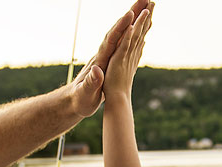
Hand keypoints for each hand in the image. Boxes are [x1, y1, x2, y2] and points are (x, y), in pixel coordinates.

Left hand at [69, 0, 152, 116]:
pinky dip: (133, 30)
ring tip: (147, 5)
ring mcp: (107, 54)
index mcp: (100, 59)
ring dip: (135, 17)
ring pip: (123, 31)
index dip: (121, 27)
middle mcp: (104, 52)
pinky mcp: (110, 58)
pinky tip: (140, 25)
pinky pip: (124, 40)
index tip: (130, 14)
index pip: (111, 39)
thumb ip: (92, 83)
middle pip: (119, 29)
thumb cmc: (80, 99)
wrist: (74, 101)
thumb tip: (97, 71)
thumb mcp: (86, 93)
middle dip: (132, 12)